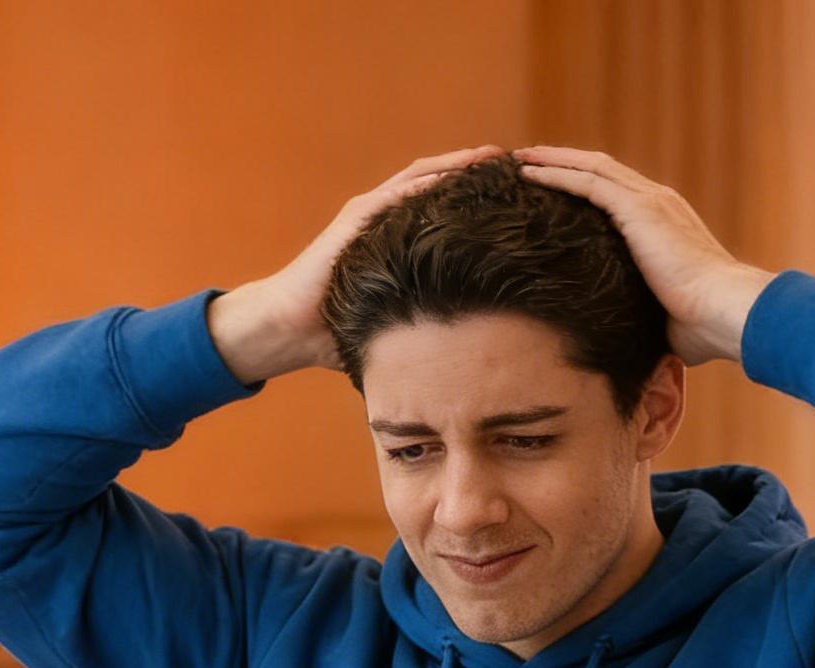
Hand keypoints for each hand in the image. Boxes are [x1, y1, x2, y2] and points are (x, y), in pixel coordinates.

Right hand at [212, 144, 508, 381]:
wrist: (287, 331)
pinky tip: (460, 173)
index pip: (449, 210)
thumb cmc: (336, 334)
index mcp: (397, 240)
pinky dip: (431, 181)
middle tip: (527, 165)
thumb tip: (469, 362)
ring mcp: (370, 214)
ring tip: (500, 159)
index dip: (485, 201)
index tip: (526, 198)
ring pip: (425, 178)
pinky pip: (400, 193)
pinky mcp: (356, 220)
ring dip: (461, 166)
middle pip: (443, 184)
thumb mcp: (392, 326)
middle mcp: (386, 219)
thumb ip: (424, 329)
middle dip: (482, 173)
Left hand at [509, 145, 773, 366]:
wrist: (722, 310)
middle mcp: (657, 203)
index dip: (587, 186)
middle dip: (565, 163)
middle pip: (602, 171)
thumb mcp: (663, 313)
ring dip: (554, 162)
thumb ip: (643, 313)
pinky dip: (557, 175)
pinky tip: (531, 174)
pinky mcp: (638, 210)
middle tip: (531, 162)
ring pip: (591, 168)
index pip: (619, 194)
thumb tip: (626, 340)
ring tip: (523, 160)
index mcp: (664, 223)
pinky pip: (588, 183)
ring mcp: (649, 202)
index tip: (556, 188)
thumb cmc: (700, 325)